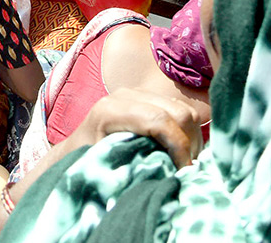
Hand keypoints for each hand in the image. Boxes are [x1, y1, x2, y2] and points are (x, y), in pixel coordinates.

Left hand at [71, 88, 203, 168]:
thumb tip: (171, 177)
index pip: (160, 121)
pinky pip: (182, 110)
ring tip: (183, 163)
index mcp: (110, 111)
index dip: (179, 147)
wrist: (78, 146)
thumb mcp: (107, 167)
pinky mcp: (150, 97)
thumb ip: (134, 168)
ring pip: (185, 111)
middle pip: (179, 113)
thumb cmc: (87, 161)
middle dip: (189, 145)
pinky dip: (189, 132)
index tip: (183, 172)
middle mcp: (126, 95)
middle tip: (186, 171)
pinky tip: (180, 151)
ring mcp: (139, 93)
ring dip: (192, 140)